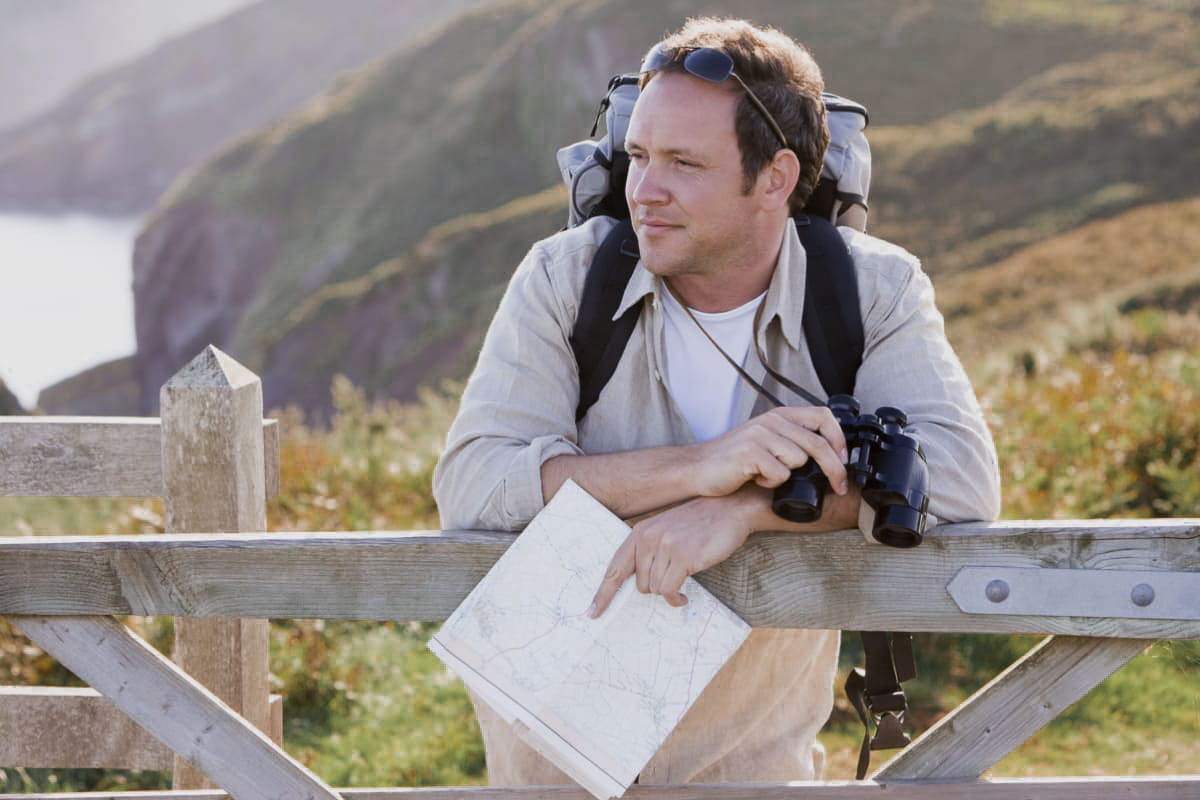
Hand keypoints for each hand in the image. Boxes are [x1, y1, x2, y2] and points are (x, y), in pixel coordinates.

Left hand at [587, 493, 756, 617]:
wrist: (729, 509)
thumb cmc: (699, 525)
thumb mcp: (666, 531)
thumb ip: (649, 552)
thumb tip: (641, 585)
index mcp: (640, 532)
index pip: (615, 568)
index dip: (603, 593)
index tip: (592, 613)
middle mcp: (648, 538)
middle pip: (640, 584)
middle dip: (656, 588)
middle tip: (674, 577)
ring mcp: (665, 546)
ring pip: (655, 588)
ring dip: (669, 591)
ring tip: (683, 580)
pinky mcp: (682, 556)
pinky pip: (669, 590)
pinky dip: (676, 598)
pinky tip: (683, 596)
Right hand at [690, 406, 848, 497]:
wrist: (698, 468)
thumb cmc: (733, 460)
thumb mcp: (766, 441)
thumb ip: (792, 440)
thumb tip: (830, 456)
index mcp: (779, 415)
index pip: (823, 416)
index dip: (839, 438)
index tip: (843, 459)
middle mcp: (771, 421)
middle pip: (818, 444)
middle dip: (835, 469)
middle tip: (840, 486)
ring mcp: (760, 435)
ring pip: (799, 460)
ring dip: (787, 475)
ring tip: (767, 475)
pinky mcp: (750, 453)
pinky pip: (780, 474)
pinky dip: (770, 484)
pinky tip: (755, 479)